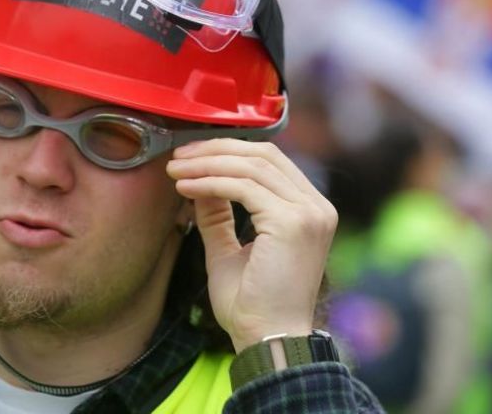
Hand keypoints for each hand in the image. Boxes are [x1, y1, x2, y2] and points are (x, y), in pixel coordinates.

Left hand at [166, 139, 336, 351]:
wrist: (267, 341)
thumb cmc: (251, 305)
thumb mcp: (228, 249)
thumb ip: (218, 213)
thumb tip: (200, 179)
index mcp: (309, 210)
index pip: (269, 160)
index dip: (227, 150)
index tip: (190, 155)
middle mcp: (317, 207)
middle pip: (263, 154)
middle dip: (215, 150)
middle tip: (177, 155)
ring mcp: (309, 213)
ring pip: (251, 166)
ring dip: (206, 164)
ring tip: (174, 169)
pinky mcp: (293, 223)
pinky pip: (243, 187)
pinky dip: (210, 182)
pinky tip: (185, 187)